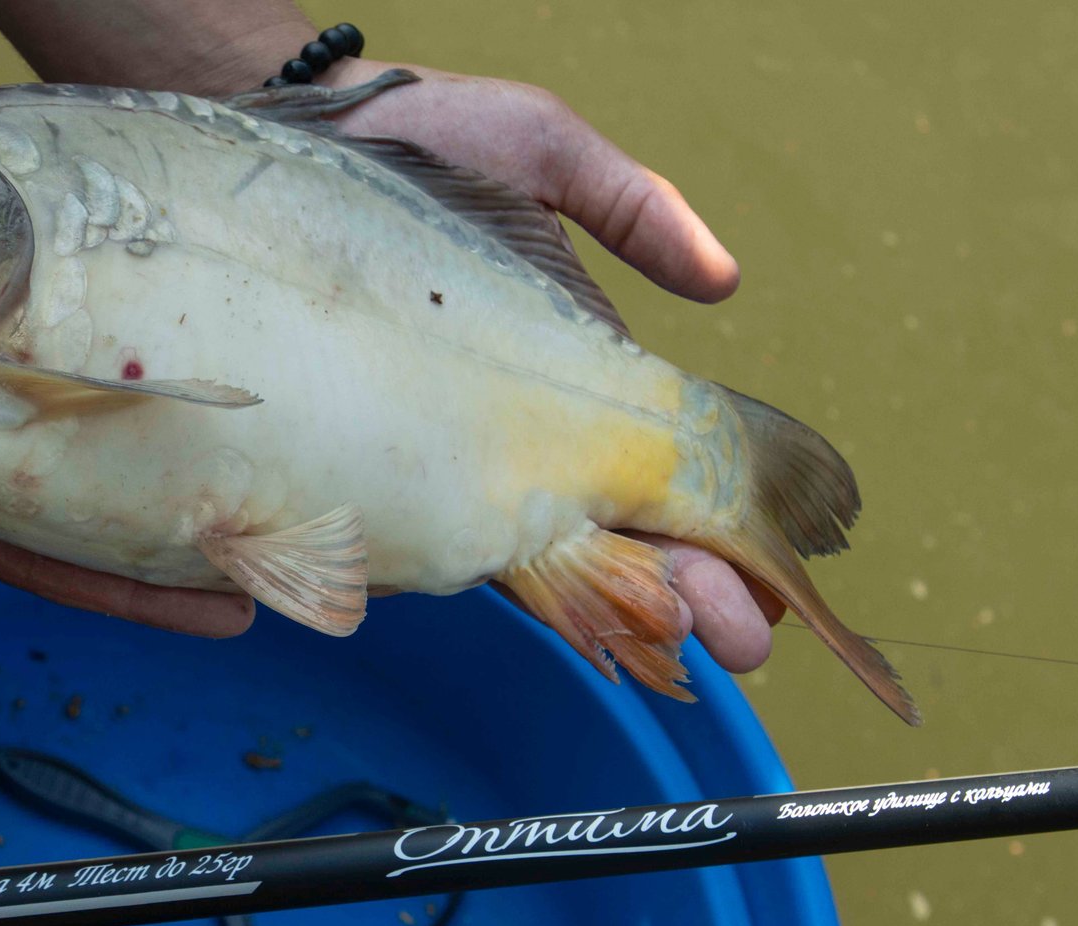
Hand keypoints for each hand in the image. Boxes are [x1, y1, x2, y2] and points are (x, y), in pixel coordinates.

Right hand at [0, 105, 254, 638]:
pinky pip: (67, 300)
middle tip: (277, 543)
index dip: (119, 581)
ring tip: (264, 446)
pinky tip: (187, 328)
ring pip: (90, 394)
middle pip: (87, 484)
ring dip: (166, 423)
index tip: (211, 602)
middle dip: (176, 523)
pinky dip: (123, 317)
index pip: (34, 549)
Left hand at [324, 60, 784, 671]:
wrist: (312, 130)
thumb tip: (723, 279)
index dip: (713, 530)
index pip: (657, 471)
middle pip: (613, 532)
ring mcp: (448, 445)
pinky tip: (540, 604)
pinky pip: (429, 522)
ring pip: (535, 546)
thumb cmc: (431, 134)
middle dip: (681, 592)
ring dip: (603, 598)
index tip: (765, 582)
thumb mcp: (546, 151)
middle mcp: (515, 425)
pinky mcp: (375, 446)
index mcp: (572, 371)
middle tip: (739, 643)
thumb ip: (631, 208)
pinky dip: (473, 563)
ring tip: (667, 639)